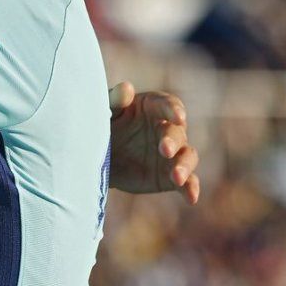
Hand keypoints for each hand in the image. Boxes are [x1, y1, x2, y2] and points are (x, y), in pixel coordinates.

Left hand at [107, 81, 199, 203]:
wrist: (93, 158)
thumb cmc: (101, 125)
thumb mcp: (105, 111)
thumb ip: (115, 100)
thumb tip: (127, 88)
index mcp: (153, 107)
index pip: (169, 104)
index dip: (174, 110)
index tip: (178, 116)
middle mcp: (167, 129)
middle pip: (178, 132)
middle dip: (173, 141)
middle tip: (164, 150)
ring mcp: (172, 154)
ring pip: (188, 156)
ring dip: (185, 166)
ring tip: (177, 176)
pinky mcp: (169, 176)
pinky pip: (186, 182)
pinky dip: (191, 188)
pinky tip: (192, 197)